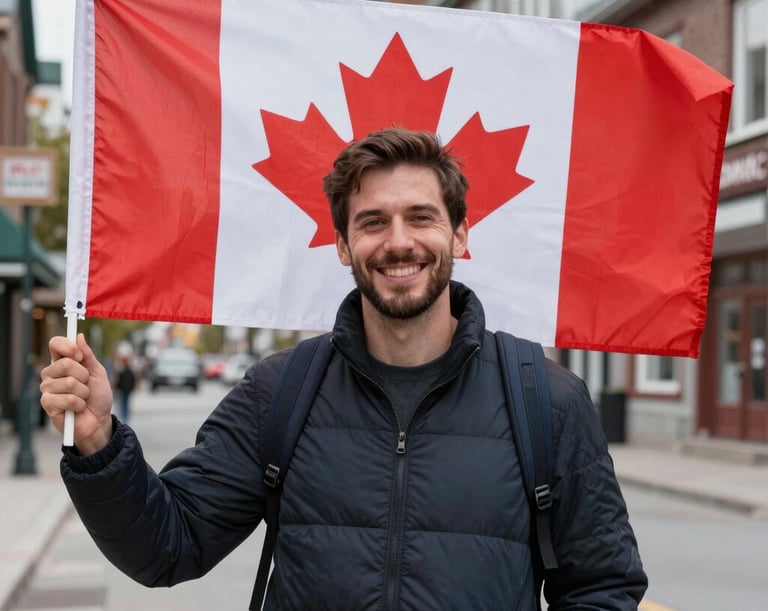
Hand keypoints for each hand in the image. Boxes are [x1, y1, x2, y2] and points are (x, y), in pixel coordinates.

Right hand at [40, 333, 113, 454]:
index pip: (55, 344)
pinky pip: (68, 399)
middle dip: (84, 376)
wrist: (99, 421)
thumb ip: (88, 355)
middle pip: (65, 363)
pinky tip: (77, 408)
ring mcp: (48, 389)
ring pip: (69, 383)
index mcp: (62, 362)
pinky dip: (79, 404)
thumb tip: (79, 336)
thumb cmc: (98, 397)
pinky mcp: (47, 404)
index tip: (80, 356)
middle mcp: (51, 373)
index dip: (68, 346)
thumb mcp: (98, 373)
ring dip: (84, 392)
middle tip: (86, 385)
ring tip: (83, 398)